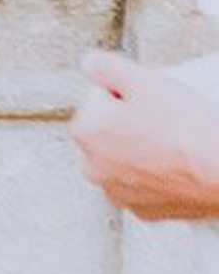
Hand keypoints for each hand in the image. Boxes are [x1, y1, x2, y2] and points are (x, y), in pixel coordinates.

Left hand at [65, 53, 218, 221]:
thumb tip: (90, 63)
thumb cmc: (187, 131)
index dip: (126, 94)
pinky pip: (144, 183)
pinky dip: (155, 175)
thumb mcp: (145, 80)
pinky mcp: (143, 210)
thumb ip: (107, 66)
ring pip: (125, 159)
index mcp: (86, 132)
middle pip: (108, 131)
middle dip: (127, 123)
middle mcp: (93, 167)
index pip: (98, 98)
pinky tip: (175, 166)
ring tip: (172, 143)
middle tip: (162, 119)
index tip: (148, 100)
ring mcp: (118, 192)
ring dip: (140, 150)